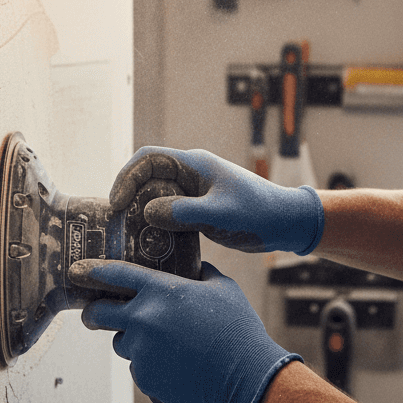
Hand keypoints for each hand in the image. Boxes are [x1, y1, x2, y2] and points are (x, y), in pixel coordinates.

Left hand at [70, 258, 300, 402]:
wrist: (247, 378)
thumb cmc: (237, 330)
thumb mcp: (221, 288)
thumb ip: (199, 274)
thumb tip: (192, 270)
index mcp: (161, 292)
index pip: (114, 274)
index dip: (92, 271)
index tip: (77, 272)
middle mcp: (143, 320)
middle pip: (98, 314)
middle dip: (93, 313)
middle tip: (96, 314)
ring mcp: (141, 352)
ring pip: (122, 343)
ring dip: (133, 341)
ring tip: (166, 345)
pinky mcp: (145, 379)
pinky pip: (139, 368)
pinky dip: (151, 365)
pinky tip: (178, 366)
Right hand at [109, 147, 323, 254]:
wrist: (286, 223)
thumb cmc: (259, 213)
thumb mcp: (220, 214)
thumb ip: (184, 212)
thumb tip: (145, 212)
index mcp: (194, 164)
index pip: (147, 159)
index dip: (126, 177)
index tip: (116, 203)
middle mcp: (191, 173)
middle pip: (147, 176)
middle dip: (128, 195)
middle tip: (116, 222)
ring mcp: (194, 191)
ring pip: (155, 194)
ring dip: (139, 210)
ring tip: (127, 234)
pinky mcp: (198, 208)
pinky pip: (168, 210)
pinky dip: (155, 223)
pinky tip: (150, 243)